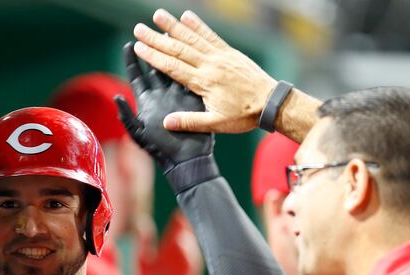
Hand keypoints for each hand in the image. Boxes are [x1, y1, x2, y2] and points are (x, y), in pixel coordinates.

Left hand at [115, 42, 212, 172]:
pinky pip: (191, 79)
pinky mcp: (194, 99)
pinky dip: (191, 66)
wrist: (185, 159)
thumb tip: (116, 96)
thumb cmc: (159, 149)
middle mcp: (162, 95)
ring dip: (172, 54)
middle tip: (149, 33)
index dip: (131, 60)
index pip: (136, 76)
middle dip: (153, 50)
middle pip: (156, 67)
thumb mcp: (138, 133)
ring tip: (169, 36)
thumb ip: (127, 115)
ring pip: (175, 69)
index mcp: (147, 101)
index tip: (128, 45)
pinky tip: (191, 52)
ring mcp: (178, 95)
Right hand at [132, 9, 277, 133]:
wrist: (270, 103)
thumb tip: (166, 122)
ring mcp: (220, 56)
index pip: (172, 67)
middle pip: (178, 49)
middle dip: (157, 38)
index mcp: (204, 82)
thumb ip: (190, 122)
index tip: (138, 47)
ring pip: (192, 38)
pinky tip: (186, 16)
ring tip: (158, 15)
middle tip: (139, 28)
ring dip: (173, 26)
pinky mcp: (229, 53)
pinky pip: (210, 36)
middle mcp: (210, 65)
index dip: (154, 56)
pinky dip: (198, 26)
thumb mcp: (216, 124)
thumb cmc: (243, 116)